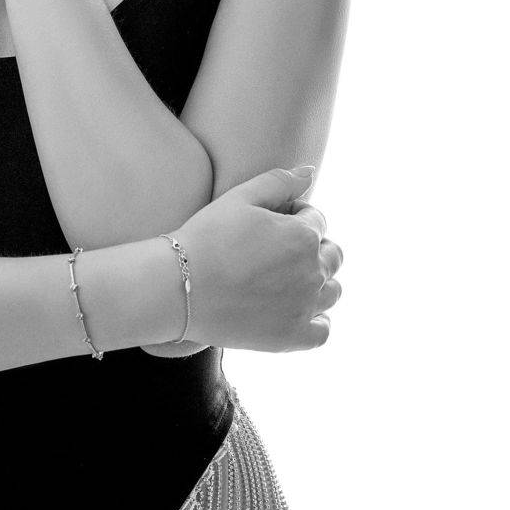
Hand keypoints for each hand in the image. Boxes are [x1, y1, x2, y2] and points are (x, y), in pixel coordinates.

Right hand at [141, 166, 342, 356]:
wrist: (177, 288)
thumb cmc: (205, 239)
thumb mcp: (239, 198)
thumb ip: (279, 181)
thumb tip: (310, 171)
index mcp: (304, 235)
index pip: (316, 220)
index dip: (294, 218)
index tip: (266, 227)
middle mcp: (313, 272)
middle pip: (331, 255)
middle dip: (311, 248)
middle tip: (273, 254)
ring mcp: (305, 307)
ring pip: (332, 291)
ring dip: (318, 282)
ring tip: (283, 281)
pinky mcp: (292, 337)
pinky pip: (322, 331)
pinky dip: (315, 321)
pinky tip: (292, 311)